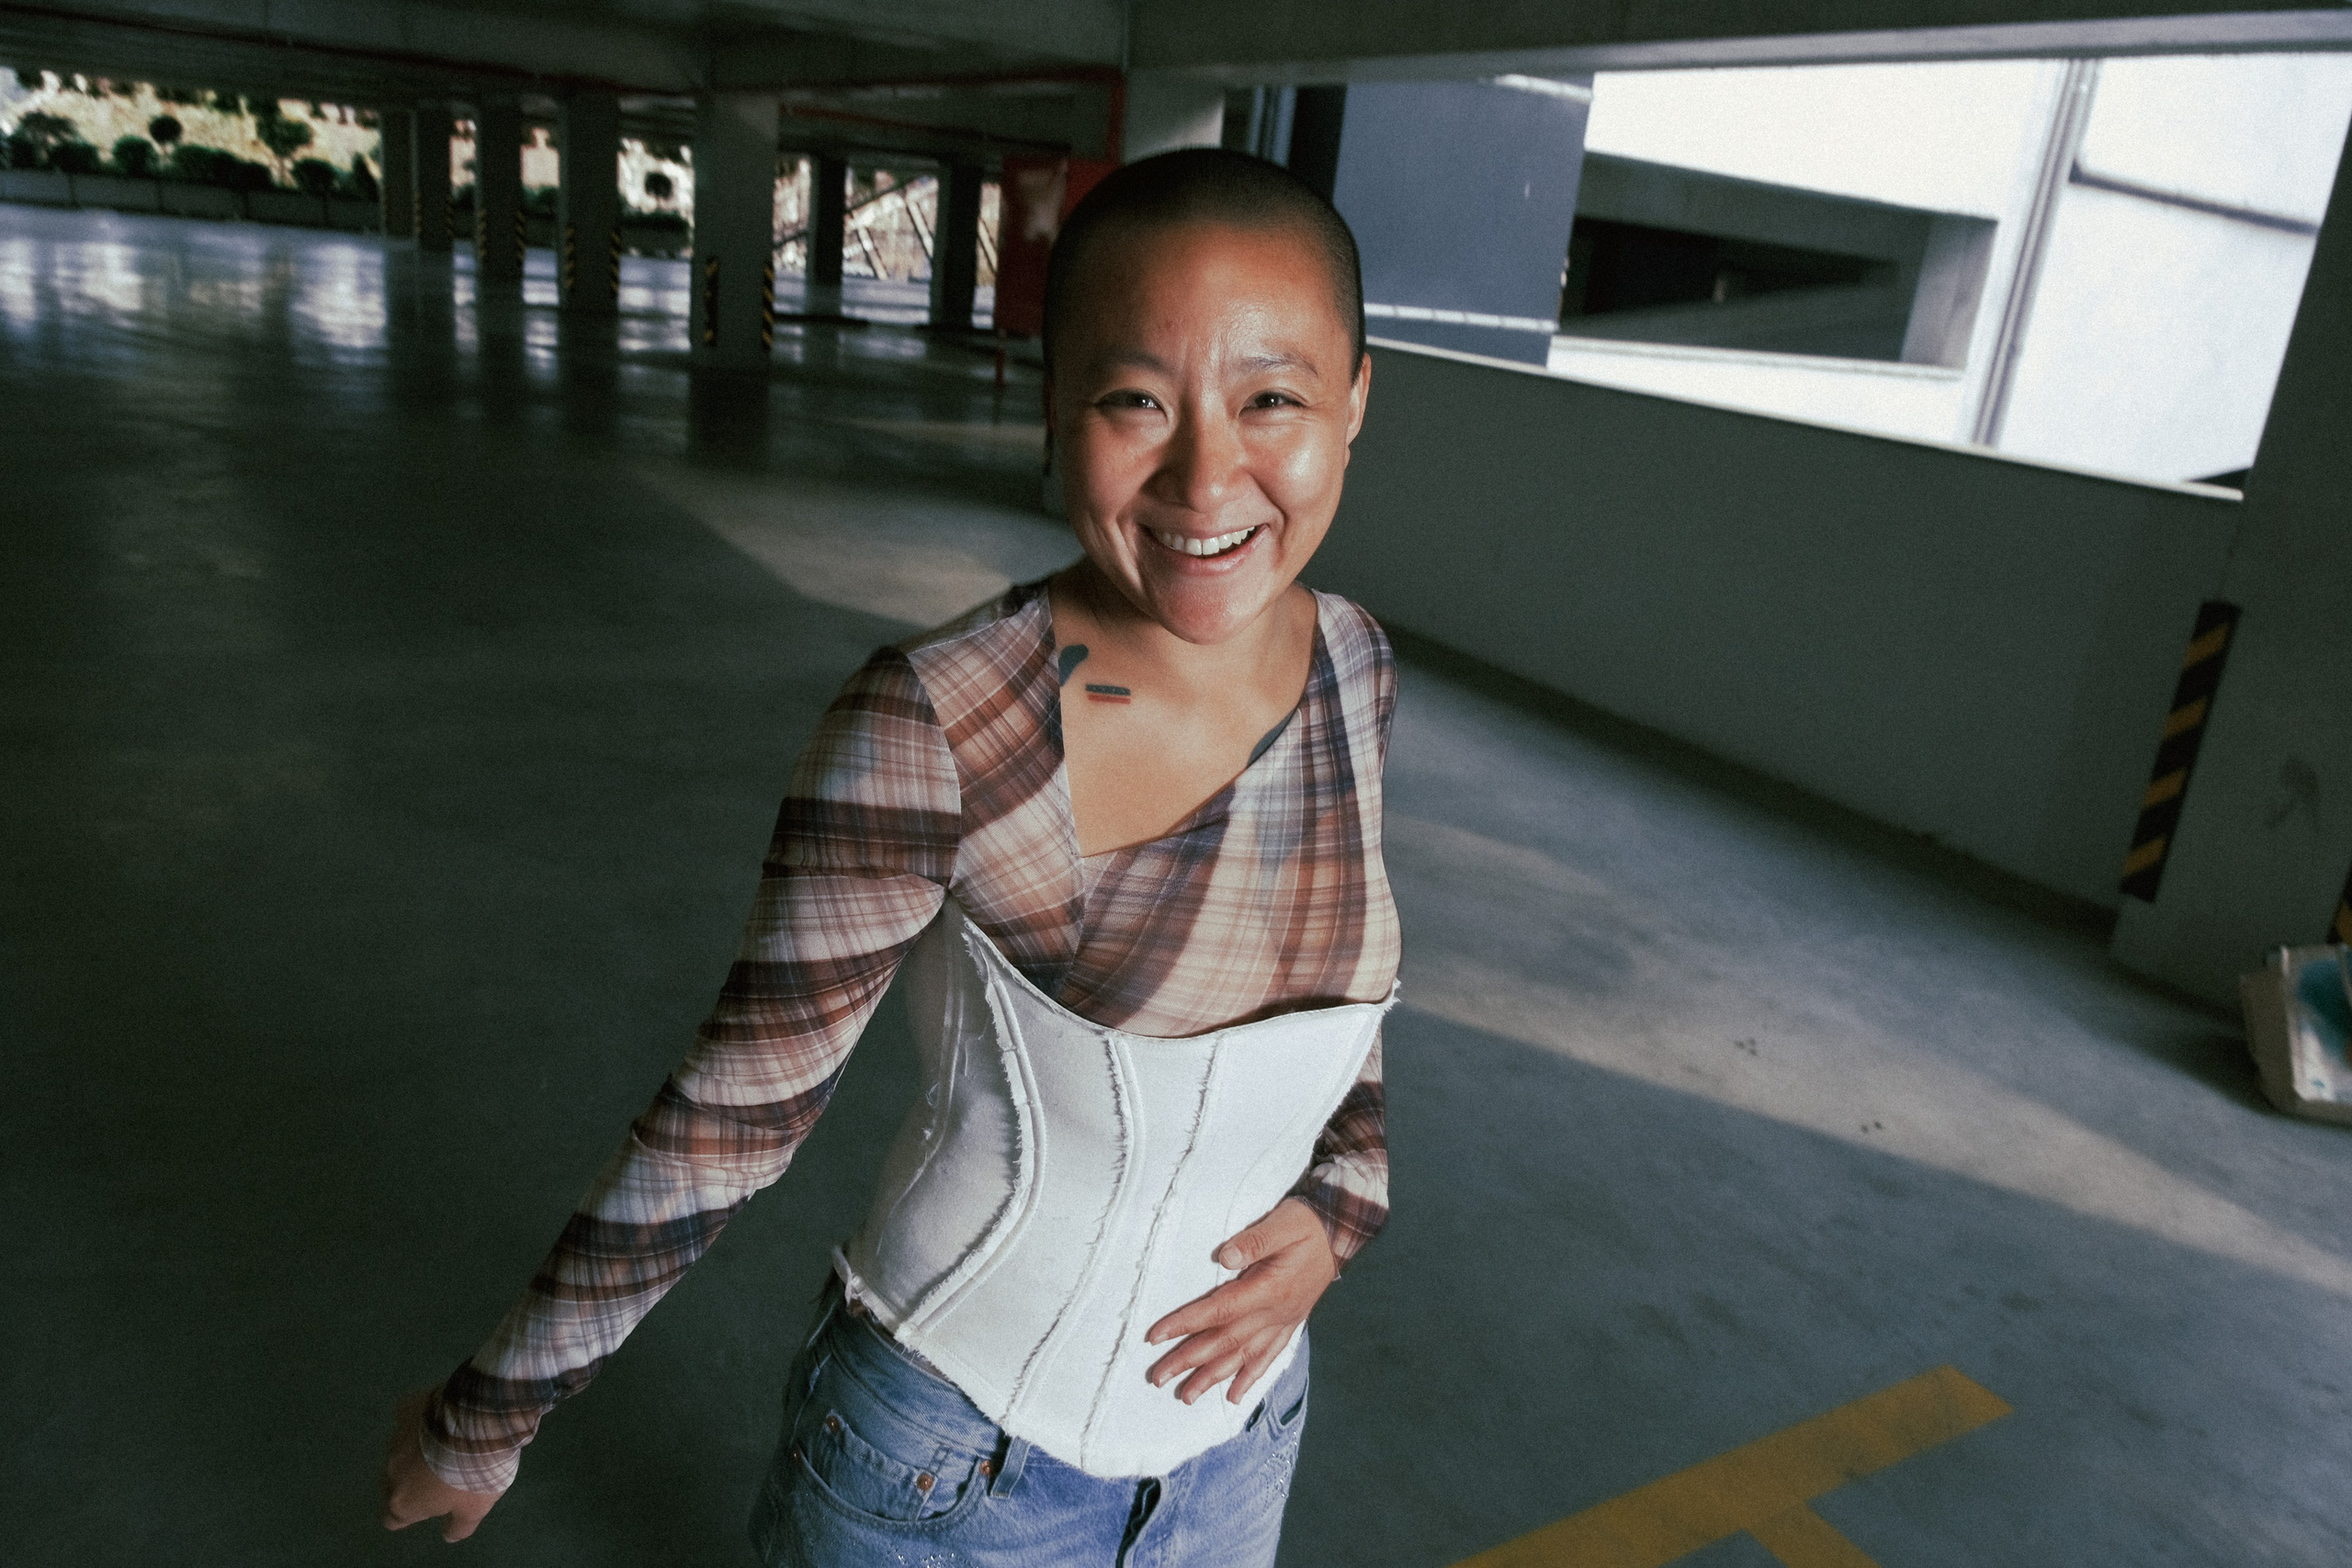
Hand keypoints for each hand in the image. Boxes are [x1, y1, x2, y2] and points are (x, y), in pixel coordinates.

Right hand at [380, 1388, 503, 1541]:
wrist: (480, 1421)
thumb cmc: (476, 1473)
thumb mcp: (475, 1508)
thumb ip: (458, 1527)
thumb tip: (448, 1536)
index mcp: (404, 1501)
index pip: (393, 1517)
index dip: (409, 1514)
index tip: (427, 1506)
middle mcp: (391, 1472)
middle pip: (395, 1483)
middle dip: (413, 1480)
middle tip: (441, 1472)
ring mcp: (395, 1438)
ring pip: (401, 1450)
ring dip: (418, 1449)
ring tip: (447, 1441)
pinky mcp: (405, 1408)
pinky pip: (410, 1418)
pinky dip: (423, 1419)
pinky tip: (443, 1416)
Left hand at [1144, 1198, 1336, 1406]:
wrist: (1340, 1233)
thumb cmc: (1306, 1225)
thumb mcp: (1283, 1222)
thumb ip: (1255, 1240)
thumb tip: (1224, 1256)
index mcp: (1269, 1290)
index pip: (1219, 1311)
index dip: (1186, 1323)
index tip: (1156, 1336)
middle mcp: (1275, 1314)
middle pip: (1225, 1342)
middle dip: (1189, 1361)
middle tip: (1158, 1377)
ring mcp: (1283, 1323)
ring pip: (1243, 1357)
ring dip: (1213, 1378)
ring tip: (1187, 1397)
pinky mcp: (1289, 1325)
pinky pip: (1267, 1358)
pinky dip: (1249, 1378)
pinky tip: (1234, 1396)